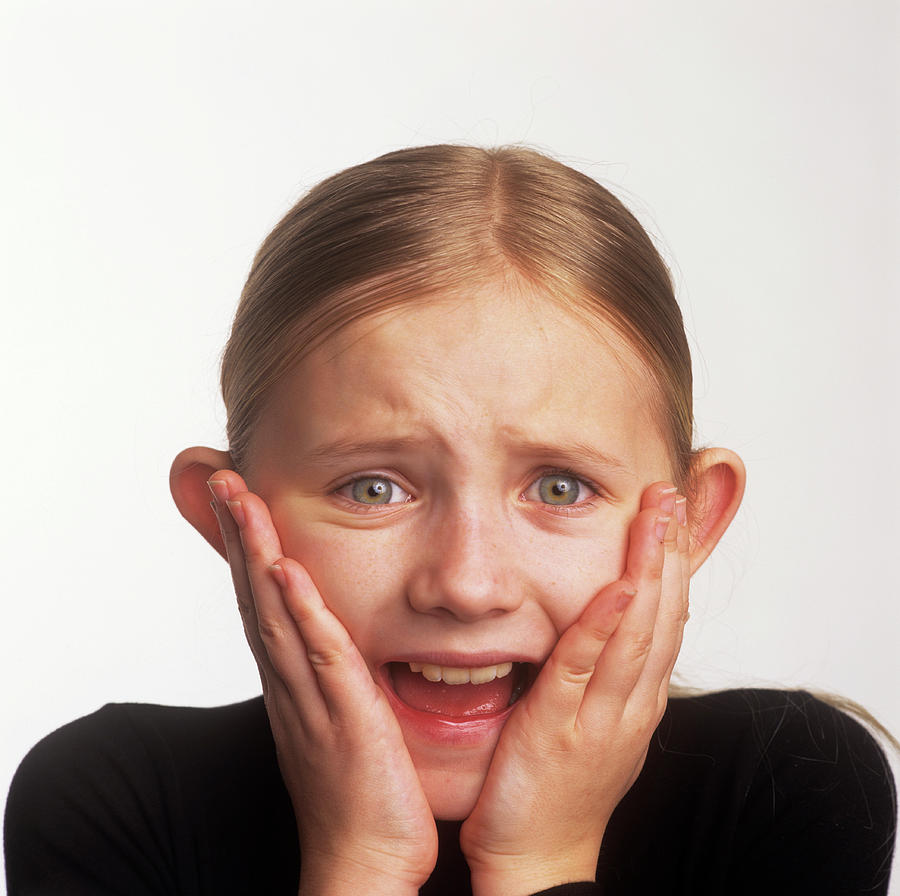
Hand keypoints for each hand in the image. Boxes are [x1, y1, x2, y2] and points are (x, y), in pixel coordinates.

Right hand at [207, 472, 437, 895]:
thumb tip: (340, 640)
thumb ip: (336, 674)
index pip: (263, 602)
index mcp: (293, 681)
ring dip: (257, 553)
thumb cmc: (361, 792)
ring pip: (276, 614)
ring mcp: (310, 698)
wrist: (365, 861)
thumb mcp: (341, 718)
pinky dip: (300, 612)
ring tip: (242, 499)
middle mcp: (291, 683)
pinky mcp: (340, 718)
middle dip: (240, 534)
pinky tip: (286, 572)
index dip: (247, 549)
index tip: (239, 500)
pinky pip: (318, 656)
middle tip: (224, 477)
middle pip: (256, 596)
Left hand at [460, 482, 689, 895]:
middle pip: (662, 616)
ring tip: (656, 518)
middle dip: (670, 552)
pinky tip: (617, 587)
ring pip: (636, 634)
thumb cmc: (560, 788)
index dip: (674, 563)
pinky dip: (604, 626)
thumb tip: (607, 620)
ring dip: (649, 571)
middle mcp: (631, 703)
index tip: (674, 513)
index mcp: (638, 698)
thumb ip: (603, 671)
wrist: (538, 860)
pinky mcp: (560, 730)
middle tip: (672, 493)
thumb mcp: (596, 721)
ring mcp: (601, 718)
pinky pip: (585, 670)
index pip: (667, 618)